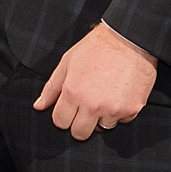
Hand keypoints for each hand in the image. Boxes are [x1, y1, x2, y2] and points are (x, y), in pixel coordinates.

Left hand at [33, 22, 156, 140]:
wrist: (130, 38)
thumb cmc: (98, 47)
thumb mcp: (68, 62)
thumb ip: (52, 87)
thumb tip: (38, 106)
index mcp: (73, 93)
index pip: (60, 122)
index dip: (63, 116)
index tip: (70, 108)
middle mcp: (92, 105)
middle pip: (80, 133)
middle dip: (80, 123)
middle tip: (87, 107)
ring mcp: (113, 109)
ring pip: (102, 128)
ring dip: (102, 117)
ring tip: (106, 96)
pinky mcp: (132, 109)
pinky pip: (122, 121)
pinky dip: (120, 112)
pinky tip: (120, 94)